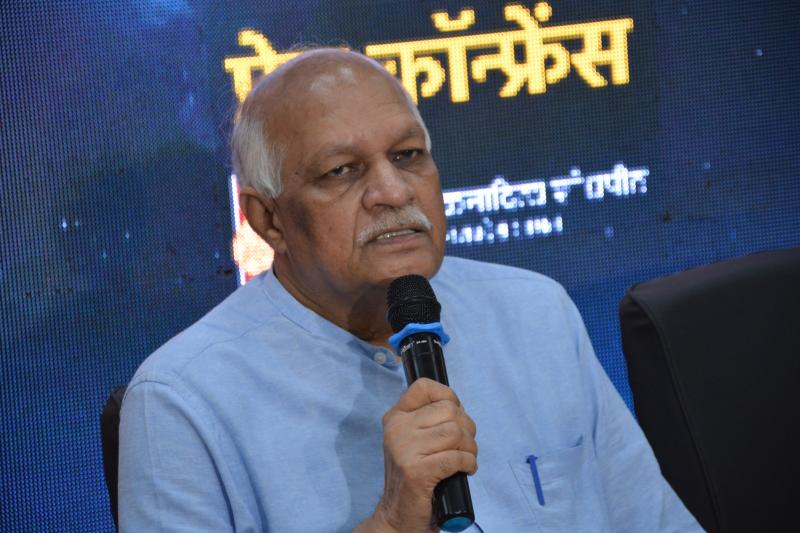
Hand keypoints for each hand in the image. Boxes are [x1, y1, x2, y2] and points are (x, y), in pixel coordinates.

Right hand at [367, 378, 477, 532]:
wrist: (398, 517)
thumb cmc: (413, 477)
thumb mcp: (412, 441)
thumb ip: (428, 421)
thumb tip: (458, 407)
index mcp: (395, 418)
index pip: (423, 386)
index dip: (448, 396)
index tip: (455, 415)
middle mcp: (397, 429)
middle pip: (449, 410)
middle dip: (467, 428)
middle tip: (465, 445)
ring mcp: (404, 450)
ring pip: (456, 433)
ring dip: (470, 448)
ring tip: (466, 459)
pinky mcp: (416, 472)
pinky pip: (457, 457)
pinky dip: (468, 463)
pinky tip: (466, 470)